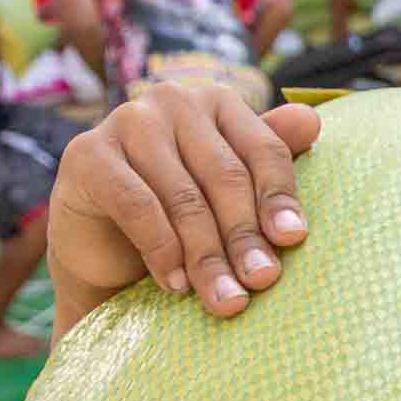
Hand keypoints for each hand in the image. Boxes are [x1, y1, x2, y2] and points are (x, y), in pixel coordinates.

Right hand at [48, 82, 319, 319]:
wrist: (105, 246)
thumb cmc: (184, 214)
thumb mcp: (231, 192)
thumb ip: (268, 158)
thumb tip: (312, 119)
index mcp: (219, 102)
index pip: (263, 150)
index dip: (280, 198)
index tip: (293, 241)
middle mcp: (174, 101)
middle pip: (226, 177)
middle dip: (246, 238)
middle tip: (262, 281)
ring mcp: (127, 121)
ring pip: (184, 198)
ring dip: (208, 257)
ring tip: (227, 300)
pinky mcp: (88, 153)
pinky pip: (138, 206)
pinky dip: (162, 250)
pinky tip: (177, 285)